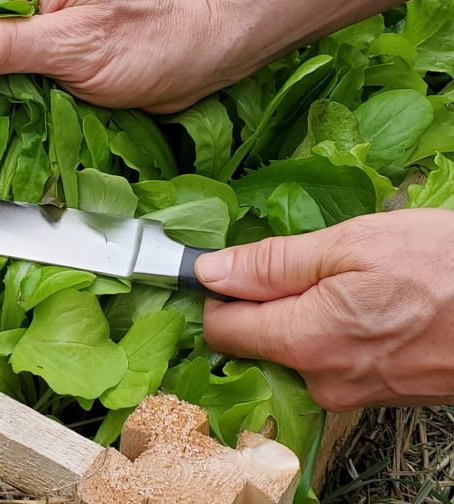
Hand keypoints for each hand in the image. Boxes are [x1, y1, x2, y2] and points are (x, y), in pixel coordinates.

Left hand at [196, 208, 453, 410]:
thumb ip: (272, 263)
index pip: (221, 329)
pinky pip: (328, 361)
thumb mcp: (353, 245)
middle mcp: (323, 381)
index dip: (214, 292)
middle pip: (255, 342)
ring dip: (301, 314)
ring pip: (293, 350)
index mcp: (307, 342)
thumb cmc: (446, 268)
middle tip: (301, 264)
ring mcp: (352, 393)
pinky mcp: (376, 393)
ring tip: (345, 281)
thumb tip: (210, 271)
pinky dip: (330, 331)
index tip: (221, 266)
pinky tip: (363, 304)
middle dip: (262, 302)